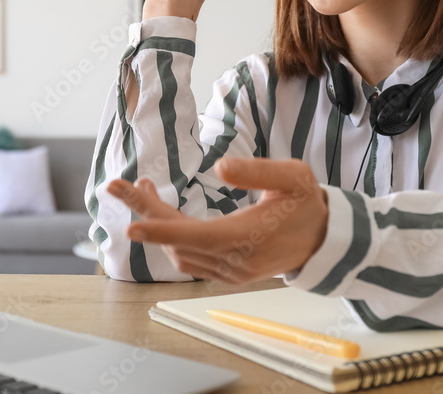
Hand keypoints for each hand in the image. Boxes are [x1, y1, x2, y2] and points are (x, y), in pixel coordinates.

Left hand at [106, 158, 328, 284]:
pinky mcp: (229, 273)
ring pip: (180, 251)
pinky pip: (190, 258)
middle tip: (116, 187)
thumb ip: (257, 171)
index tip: (131, 224)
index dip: (161, 229)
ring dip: (156, 222)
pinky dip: (170, 236)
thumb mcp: (292, 176)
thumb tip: (219, 168)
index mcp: (249, 236)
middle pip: (178, 240)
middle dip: (144, 213)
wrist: (326, 240)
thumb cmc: (308, 203)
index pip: (196, 236)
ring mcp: (231, 271)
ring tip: (140, 188)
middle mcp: (235, 260)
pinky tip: (162, 212)